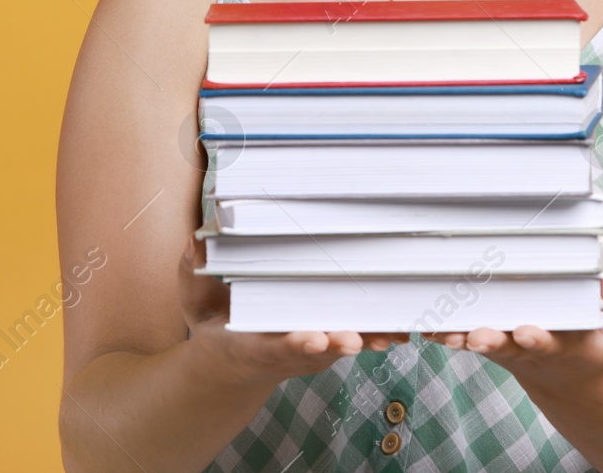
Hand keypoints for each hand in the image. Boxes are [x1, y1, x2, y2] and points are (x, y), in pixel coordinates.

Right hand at [177, 234, 409, 389]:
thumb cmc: (214, 322)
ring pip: (346, 345)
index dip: (294, 344)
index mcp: (252, 345)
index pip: (274, 347)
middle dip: (338, 344)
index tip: (313, 339)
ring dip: (370, 339)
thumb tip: (196, 242)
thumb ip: (193, 272)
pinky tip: (409, 319)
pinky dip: (381, 329)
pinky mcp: (335, 338)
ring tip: (395, 332)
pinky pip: (360, 334)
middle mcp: (289, 354)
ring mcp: (316, 351)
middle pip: (319, 352)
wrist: (235, 361)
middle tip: (356, 339)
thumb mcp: (195, 300)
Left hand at [425, 253, 602, 396]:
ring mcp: (506, 347)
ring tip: (446, 333)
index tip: (527, 333)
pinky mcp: (488, 341)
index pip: (552, 343)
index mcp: (566, 348)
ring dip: (462, 338)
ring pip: (480, 343)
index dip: (539, 339)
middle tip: (476, 337)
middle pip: (508, 347)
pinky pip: (464, 337)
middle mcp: (530, 349)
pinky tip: (428, 325)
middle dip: (492, 341)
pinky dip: (446, 333)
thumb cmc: (594, 346)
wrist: (568, 381)